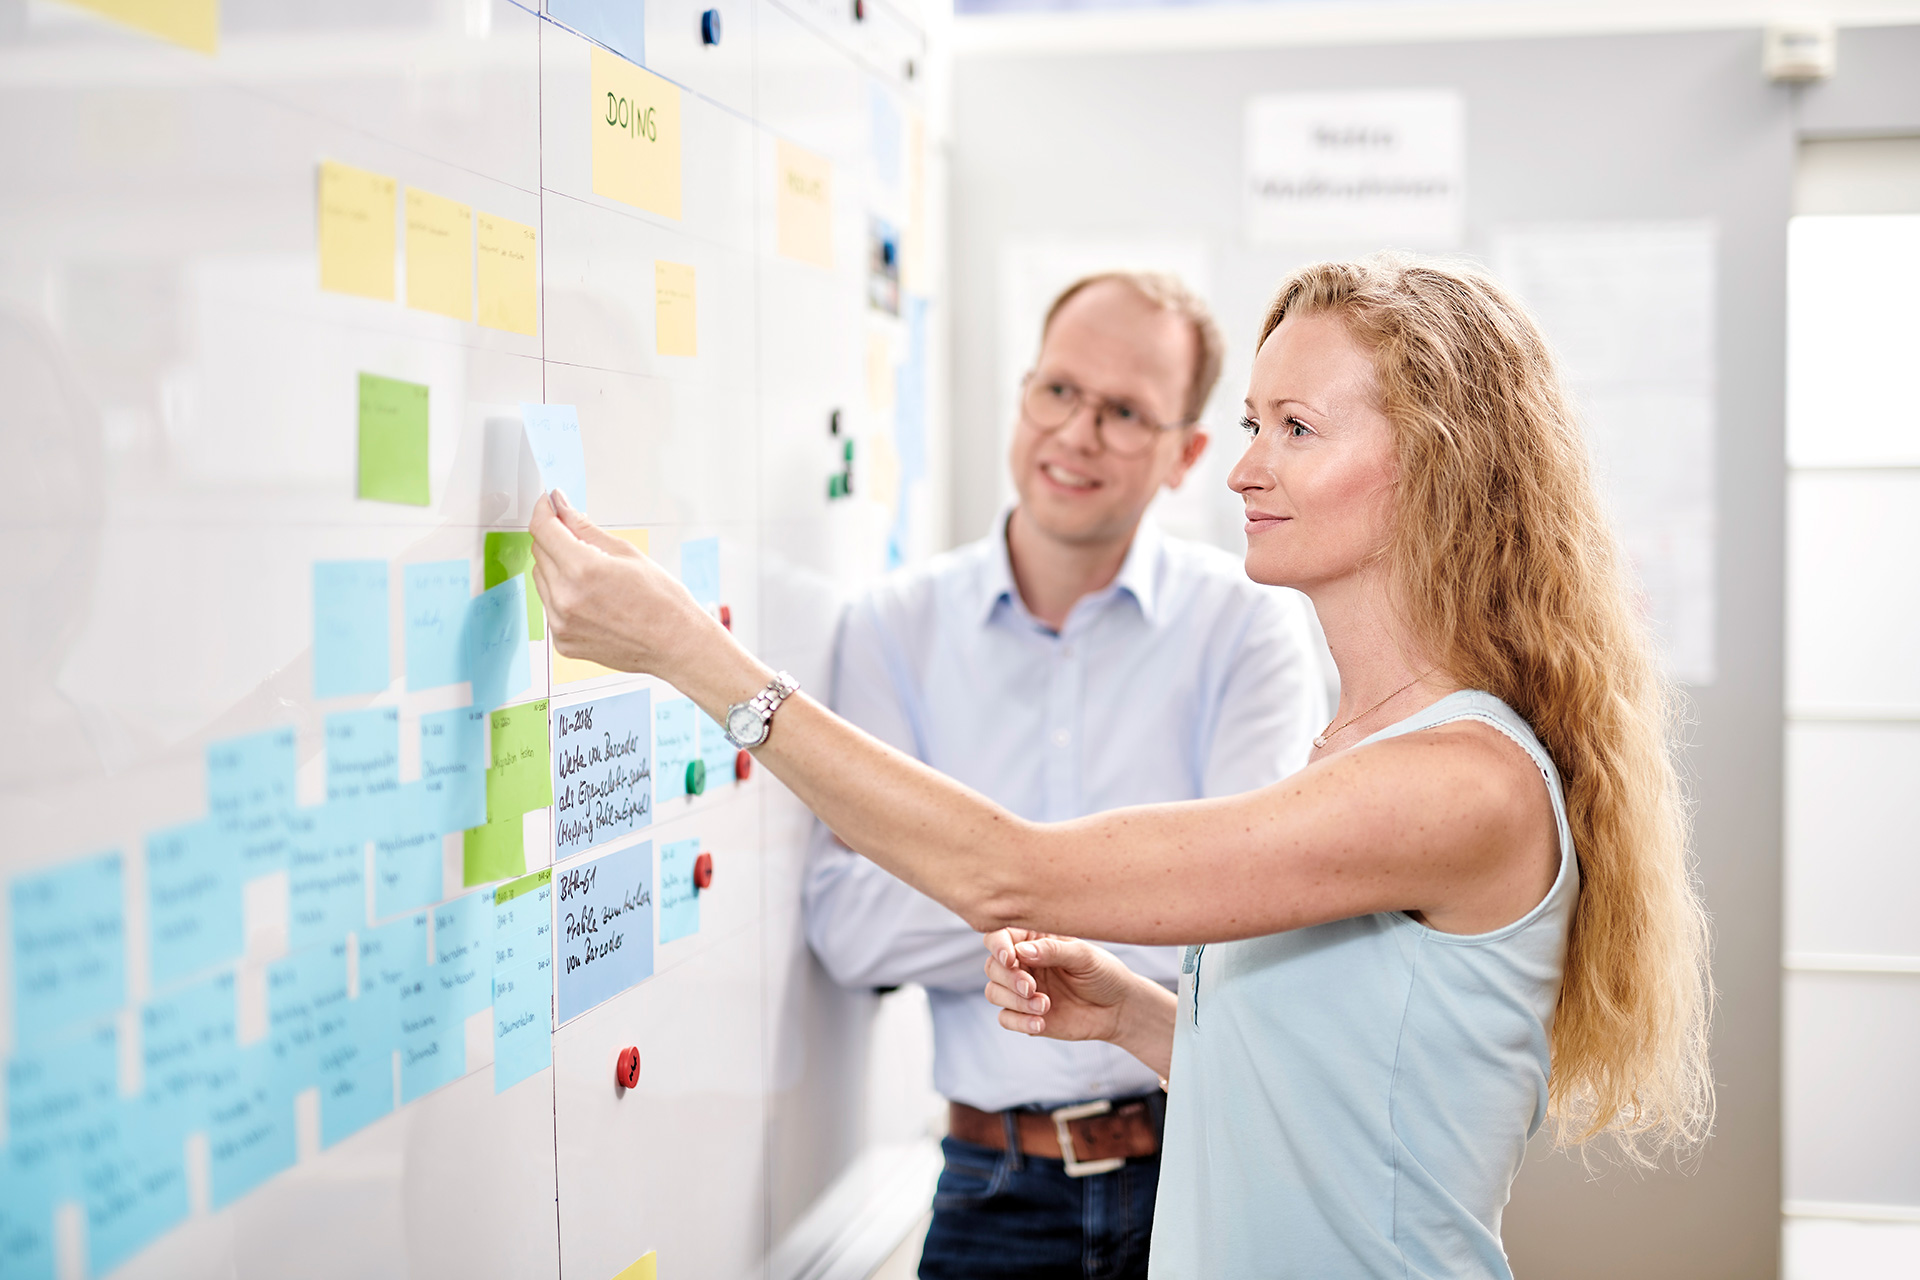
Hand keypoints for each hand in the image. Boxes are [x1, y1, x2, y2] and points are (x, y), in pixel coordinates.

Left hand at [527, 490, 713, 679]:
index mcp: (583, 570)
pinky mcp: (563, 642)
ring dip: (558, 569)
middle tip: (583, 543)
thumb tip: (562, 508)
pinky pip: (550, 607)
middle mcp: (565, 598)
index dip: (544, 511)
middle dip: (556, 540)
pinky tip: (593, 600)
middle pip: (540, 553)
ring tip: (594, 578)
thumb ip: (585, 528)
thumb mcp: (626, 553)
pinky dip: (564, 596)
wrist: (676, 645)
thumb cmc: (662, 602)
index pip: (543, 530)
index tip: (548, 505)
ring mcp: (561, 624)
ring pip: (542, 580)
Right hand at [981, 928, 1140, 1043]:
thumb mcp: (1084, 957)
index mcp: (1035, 940)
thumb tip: (1021, 951)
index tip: (1011, 959)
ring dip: (1015, 1001)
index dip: (998, 946)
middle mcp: (1024, 963)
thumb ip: (1053, 951)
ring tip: (1044, 1006)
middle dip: (1008, 978)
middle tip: (1032, 988)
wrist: (1118, 1009)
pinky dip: (1018, 1022)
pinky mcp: (1025, 1014)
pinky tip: (1041, 1024)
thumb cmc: (1104, 974)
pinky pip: (1005, 1018)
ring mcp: (1022, 990)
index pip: (1001, 936)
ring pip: (994, 992)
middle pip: (993, 966)